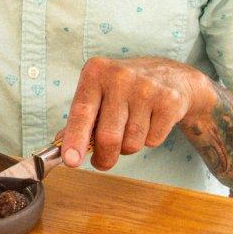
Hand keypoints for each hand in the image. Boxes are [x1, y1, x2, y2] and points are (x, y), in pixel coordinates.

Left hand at [58, 55, 213, 171]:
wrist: (170, 76)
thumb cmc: (123, 89)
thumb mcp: (97, 93)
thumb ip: (79, 119)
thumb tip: (61, 147)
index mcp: (95, 72)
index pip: (81, 111)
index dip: (75, 139)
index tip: (70, 161)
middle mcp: (120, 77)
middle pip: (108, 136)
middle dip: (104, 158)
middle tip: (102, 161)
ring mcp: (147, 88)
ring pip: (131, 143)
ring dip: (127, 148)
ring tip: (129, 131)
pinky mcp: (169, 101)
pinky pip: (152, 141)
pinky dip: (148, 141)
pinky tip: (149, 123)